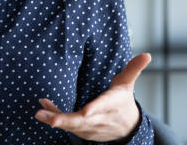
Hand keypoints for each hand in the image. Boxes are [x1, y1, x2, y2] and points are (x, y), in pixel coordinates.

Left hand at [34, 53, 150, 141]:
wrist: (126, 128)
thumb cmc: (123, 101)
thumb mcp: (128, 84)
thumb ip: (133, 69)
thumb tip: (147, 55)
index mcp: (113, 103)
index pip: (104, 105)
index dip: (95, 108)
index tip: (85, 112)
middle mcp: (101, 118)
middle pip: (84, 121)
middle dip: (66, 120)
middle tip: (51, 119)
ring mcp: (91, 127)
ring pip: (72, 125)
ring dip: (55, 118)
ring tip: (39, 113)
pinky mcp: (82, 131)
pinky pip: (67, 125)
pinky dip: (54, 116)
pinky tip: (43, 108)